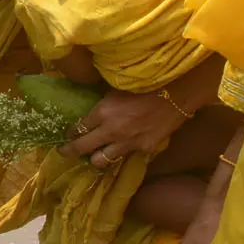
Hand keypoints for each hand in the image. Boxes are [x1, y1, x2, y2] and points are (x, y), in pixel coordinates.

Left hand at [64, 88, 182, 167]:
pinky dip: (124, 152)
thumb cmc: (148, 84)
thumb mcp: (118, 89)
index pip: (78, 128)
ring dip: (96, 158)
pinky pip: (127, 156)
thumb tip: (92, 110)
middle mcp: (111, 130)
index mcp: (102, 111)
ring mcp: (127, 143)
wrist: (178, 92)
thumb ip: (104, 103)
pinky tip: (125, 148)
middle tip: (64, 152)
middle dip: (70, 151)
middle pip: (82, 148)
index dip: (71, 133)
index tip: (68, 134)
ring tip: (94, 156)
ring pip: (101, 160)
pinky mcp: (144, 149)